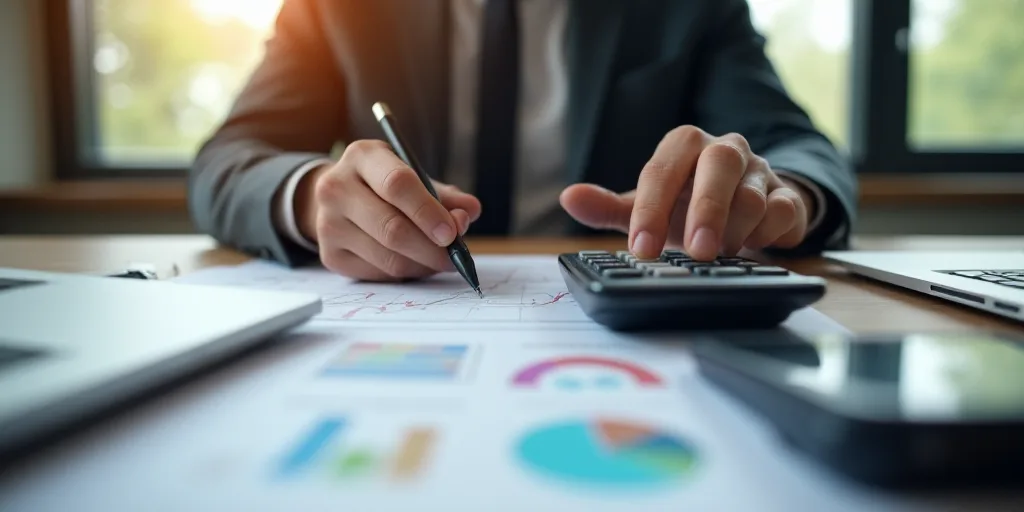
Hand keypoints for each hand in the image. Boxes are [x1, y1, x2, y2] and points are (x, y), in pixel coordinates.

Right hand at [294, 140, 480, 280]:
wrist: (340, 198)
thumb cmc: (385, 186)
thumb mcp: (415, 177)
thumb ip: (446, 195)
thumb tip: (469, 212)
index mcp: (362, 156)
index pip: (397, 184)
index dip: (428, 211)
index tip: (452, 232)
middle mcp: (337, 187)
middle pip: (392, 228)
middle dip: (432, 248)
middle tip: (455, 257)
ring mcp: (328, 224)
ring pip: (388, 257)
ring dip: (423, 265)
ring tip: (440, 260)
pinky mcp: (329, 255)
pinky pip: (379, 274)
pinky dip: (406, 273)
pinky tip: (415, 263)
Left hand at [560, 126, 814, 260]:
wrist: (743, 210)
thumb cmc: (686, 206)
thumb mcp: (646, 208)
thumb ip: (608, 207)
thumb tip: (569, 198)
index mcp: (684, 147)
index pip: (662, 170)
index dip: (650, 210)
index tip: (640, 249)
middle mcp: (724, 151)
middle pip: (719, 165)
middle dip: (706, 209)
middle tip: (695, 251)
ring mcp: (759, 171)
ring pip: (753, 191)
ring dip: (736, 228)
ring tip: (719, 255)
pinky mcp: (787, 196)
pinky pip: (784, 208)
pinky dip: (769, 232)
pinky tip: (753, 249)